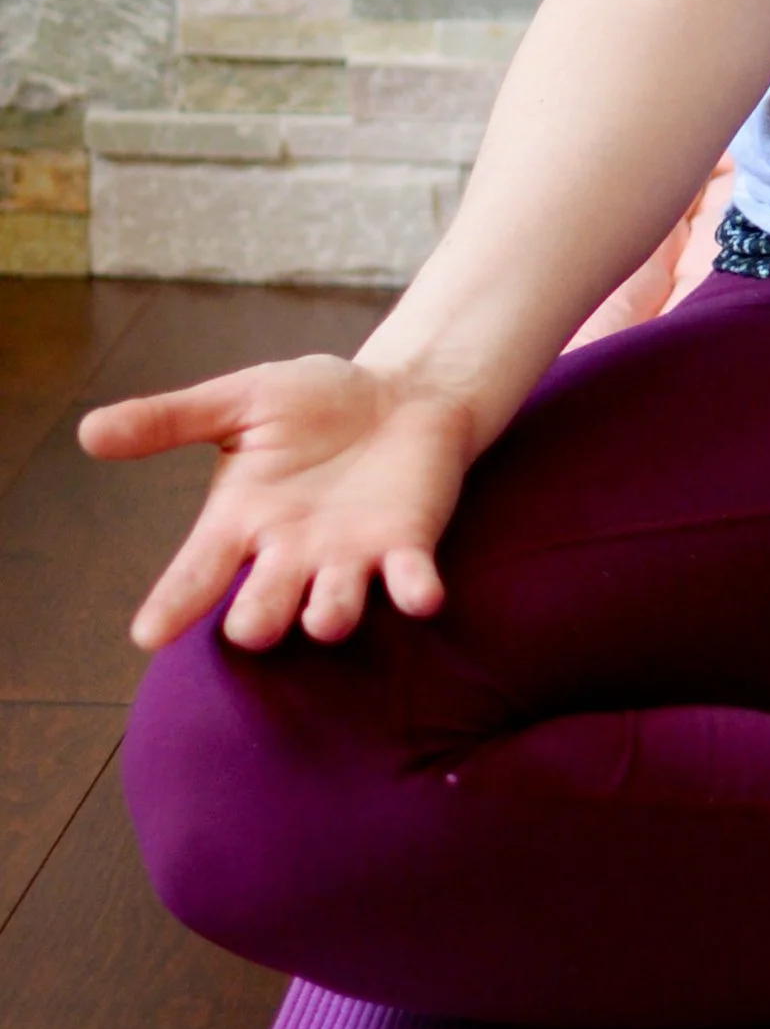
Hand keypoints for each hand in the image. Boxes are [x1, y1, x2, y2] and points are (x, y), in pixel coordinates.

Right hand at [85, 356, 481, 654]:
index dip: (175, 603)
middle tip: (249, 627)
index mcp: (243, 522)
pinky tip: (423, 596)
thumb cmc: (316, 403)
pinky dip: (417, 591)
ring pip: (334, 607)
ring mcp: (351, 557)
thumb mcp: (240, 401)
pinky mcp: (408, 546)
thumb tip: (86, 432)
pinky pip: (412, 580)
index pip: (198, 572)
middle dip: (259, 618)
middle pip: (266, 605)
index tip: (149, 635)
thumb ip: (170, 420)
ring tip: (324, 618)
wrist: (403, 393)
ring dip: (331, 614)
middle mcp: (292, 554)